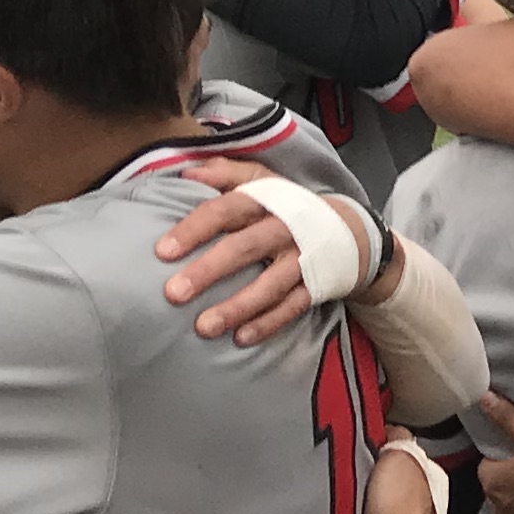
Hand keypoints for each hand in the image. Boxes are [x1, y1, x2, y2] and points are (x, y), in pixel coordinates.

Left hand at [154, 160, 379, 344]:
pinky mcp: (316, 286)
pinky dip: (268, 323)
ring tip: (203, 327)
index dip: (195, 228)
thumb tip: (186, 173)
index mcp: (267, 200)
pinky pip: (292, 308)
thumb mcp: (264, 181)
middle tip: (173, 293)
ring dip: (236, 306)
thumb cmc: (289, 206)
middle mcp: (285, 229)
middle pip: (245, 248)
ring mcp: (303, 260)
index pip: (226, 209)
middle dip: (209, 271)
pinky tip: (241, 339)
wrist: (351, 229)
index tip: (163, 251)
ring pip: (269, 284)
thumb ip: (225, 173)